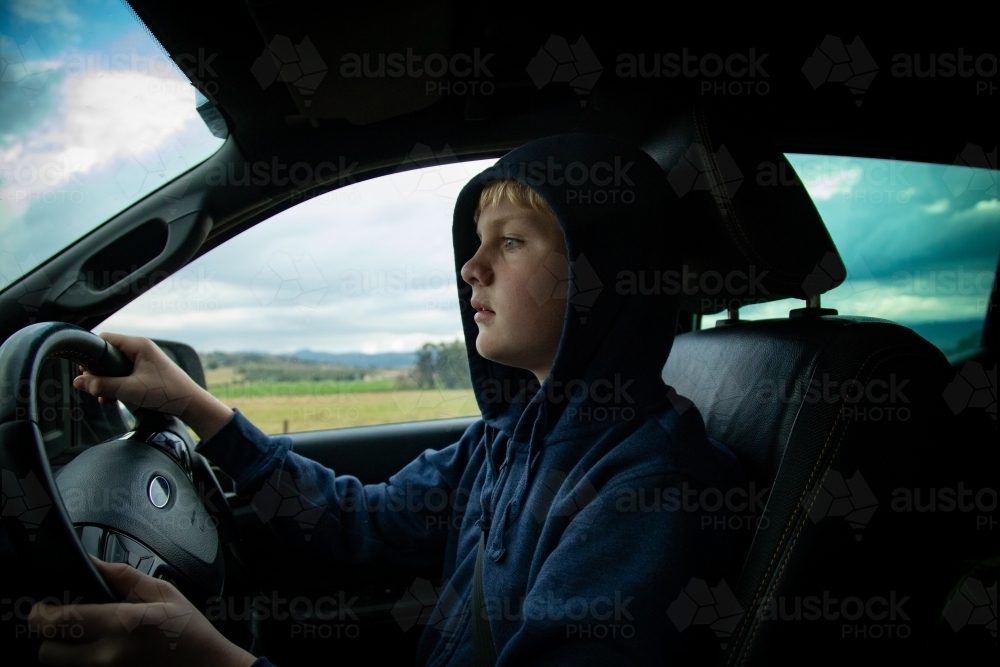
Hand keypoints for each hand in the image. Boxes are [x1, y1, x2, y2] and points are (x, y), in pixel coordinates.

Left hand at [28, 558, 255, 666]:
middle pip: (47, 652)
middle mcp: (110, 656)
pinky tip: (102, 653)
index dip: (42, 613)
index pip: (60, 621)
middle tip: (66, 625)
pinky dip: (83, 665)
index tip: (43, 608)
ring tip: (87, 641)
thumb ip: (123, 576)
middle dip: (51, 637)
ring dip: (66, 654)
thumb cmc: (190, 633)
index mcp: (124, 624)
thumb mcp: (163, 592)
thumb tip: (92, 562)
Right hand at [73, 332, 233, 440]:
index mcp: (138, 345)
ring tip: (103, 398)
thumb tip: (78, 382)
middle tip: (92, 387)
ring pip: (115, 367)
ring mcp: (144, 360)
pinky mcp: (147, 372)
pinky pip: (124, 375)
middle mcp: (141, 349)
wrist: (191, 404)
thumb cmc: (166, 393)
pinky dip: (117, 386)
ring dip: (107, 382)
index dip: (92, 354)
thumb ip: (102, 385)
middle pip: (109, 354)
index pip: (105, 339)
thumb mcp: (129, 390)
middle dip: (98, 372)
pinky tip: (112, 400)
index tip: (84, 371)